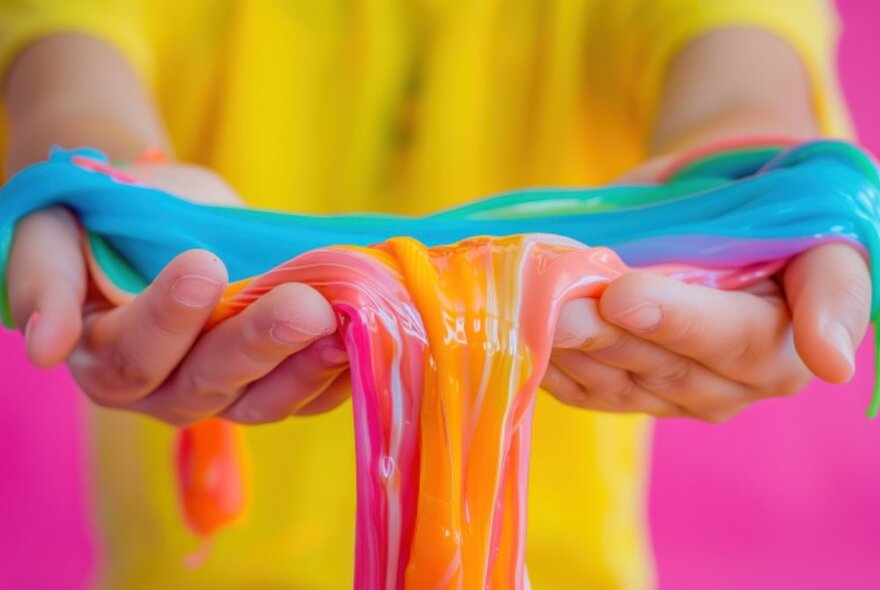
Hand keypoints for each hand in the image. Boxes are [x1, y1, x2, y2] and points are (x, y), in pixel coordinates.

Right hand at [9, 162, 349, 425]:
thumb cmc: (105, 219)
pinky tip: (367, 339)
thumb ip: (42, 282)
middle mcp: (166, 390)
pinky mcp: (274, 383)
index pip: (136, 355)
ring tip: (344, 324)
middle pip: (211, 382)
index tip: (201, 264)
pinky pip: (309, 394)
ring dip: (308, 366)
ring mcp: (227, 392)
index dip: (168, 317)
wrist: (163, 214)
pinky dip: (339, 372)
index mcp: (106, 357)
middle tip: (303, 304)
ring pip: (266, 400)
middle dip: (258, 342)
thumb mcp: (54, 232)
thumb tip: (45, 347)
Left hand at [542, 158, 871, 421]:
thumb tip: (833, 363)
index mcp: (784, 350)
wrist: (726, 210)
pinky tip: (523, 337)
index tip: (622, 293)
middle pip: (659, 365)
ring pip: (614, 381)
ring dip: (567, 349)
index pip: (729, 341)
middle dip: (602, 333)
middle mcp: (728, 386)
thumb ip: (834, 295)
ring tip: (527, 313)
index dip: (675, 321)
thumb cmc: (778, 212)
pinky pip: (587, 391)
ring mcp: (672, 394)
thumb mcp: (826, 239)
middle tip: (556, 301)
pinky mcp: (630, 393)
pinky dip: (553, 365)